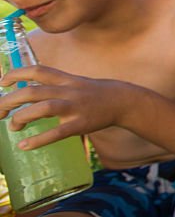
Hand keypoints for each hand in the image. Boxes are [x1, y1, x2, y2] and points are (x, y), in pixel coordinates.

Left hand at [0, 65, 125, 148]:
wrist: (122, 101)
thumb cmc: (94, 93)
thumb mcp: (74, 82)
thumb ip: (53, 85)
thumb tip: (26, 93)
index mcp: (64, 79)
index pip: (36, 70)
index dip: (16, 74)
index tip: (2, 82)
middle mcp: (67, 91)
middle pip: (32, 91)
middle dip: (9, 101)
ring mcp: (74, 107)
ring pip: (42, 108)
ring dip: (21, 118)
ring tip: (13, 126)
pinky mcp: (81, 124)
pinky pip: (57, 132)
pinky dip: (38, 140)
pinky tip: (24, 146)